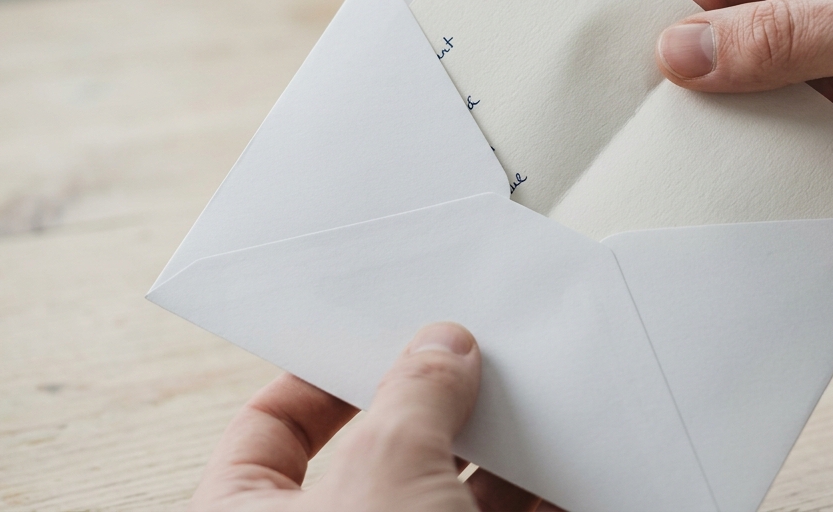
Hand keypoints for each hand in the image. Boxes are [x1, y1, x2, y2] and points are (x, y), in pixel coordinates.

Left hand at [190, 322, 562, 511]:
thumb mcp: (386, 472)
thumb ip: (415, 396)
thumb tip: (443, 347)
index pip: (267, 431)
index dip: (317, 377)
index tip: (373, 341)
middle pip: (377, 453)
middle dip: (434, 408)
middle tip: (469, 362)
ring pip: (444, 493)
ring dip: (494, 451)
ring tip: (532, 402)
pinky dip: (531, 492)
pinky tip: (565, 460)